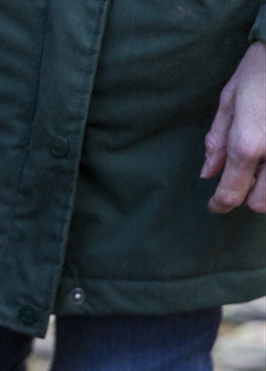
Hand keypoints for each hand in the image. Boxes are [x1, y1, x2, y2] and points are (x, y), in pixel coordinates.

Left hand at [202, 41, 265, 213]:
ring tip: (262, 166)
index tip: (215, 204)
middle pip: (262, 203)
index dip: (219, 204)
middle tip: (244, 181)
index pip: (231, 193)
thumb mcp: (229, 102)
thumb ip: (217, 142)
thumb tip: (208, 173)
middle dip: (250, 197)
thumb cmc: (260, 69)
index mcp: (249, 144)